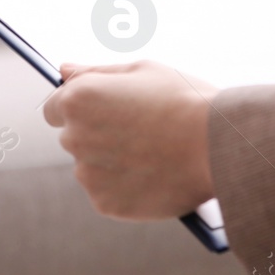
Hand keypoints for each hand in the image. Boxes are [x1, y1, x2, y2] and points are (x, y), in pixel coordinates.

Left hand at [42, 61, 217, 220]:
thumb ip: (96, 72)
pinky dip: (125, 187)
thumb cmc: (185, 100)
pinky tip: (154, 174)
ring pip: (91, 168)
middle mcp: (75, 137)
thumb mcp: (142, 70)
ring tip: (153, 153)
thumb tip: (64, 70)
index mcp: (79, 100)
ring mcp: (89, 175)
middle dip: (97, 134)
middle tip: (141, 131)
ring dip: (111, 162)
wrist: (221, 147)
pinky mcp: (106, 204)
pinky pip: (108, 193)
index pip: (54, 107)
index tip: (106, 111)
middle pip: (73, 137)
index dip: (80, 108)